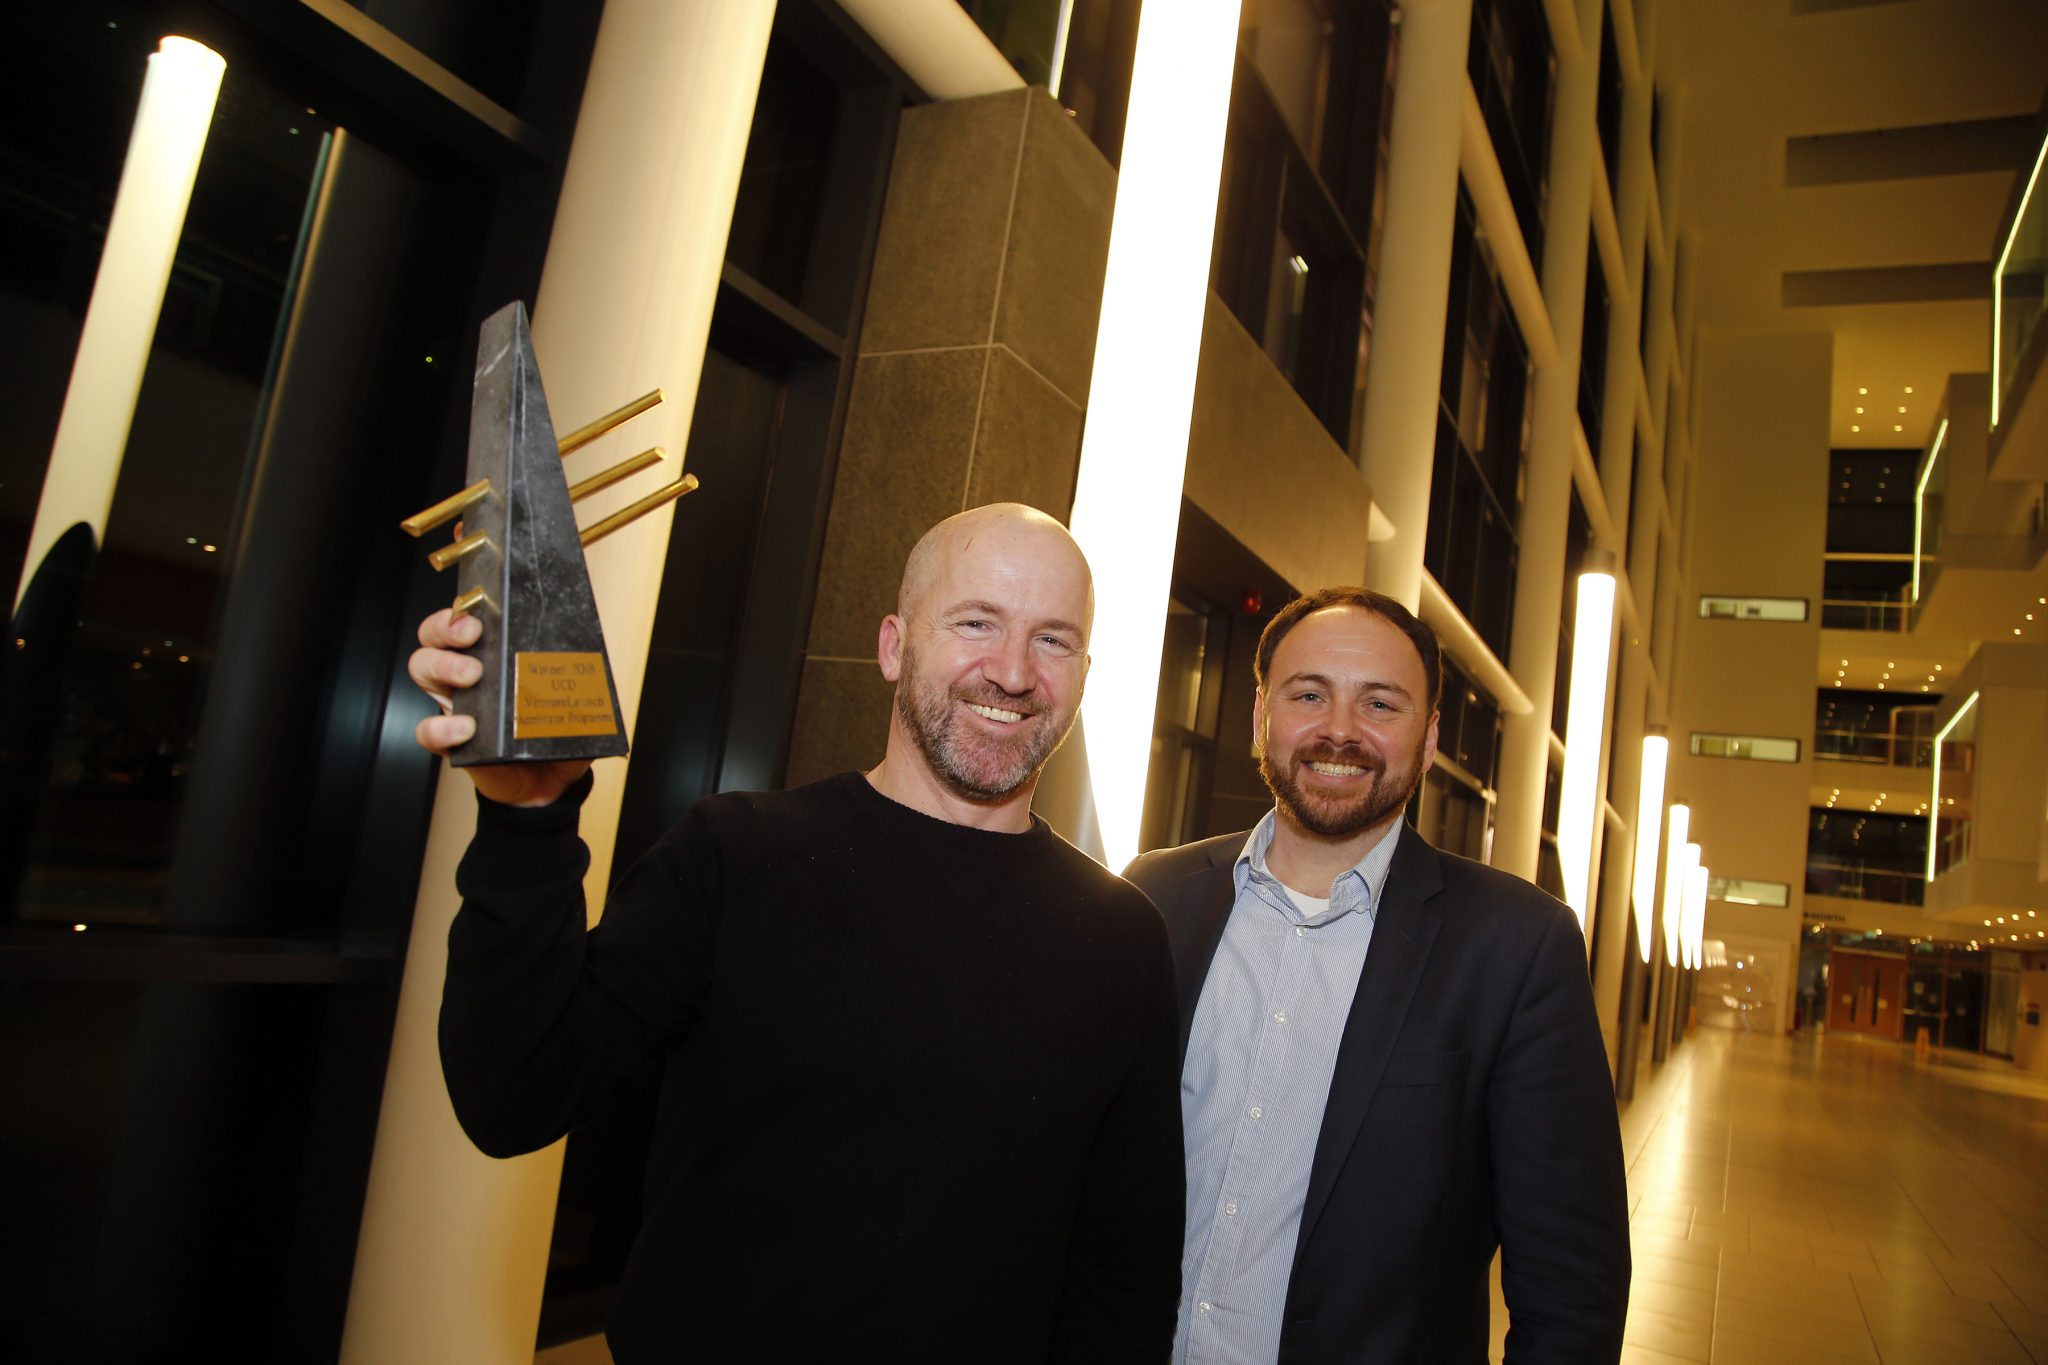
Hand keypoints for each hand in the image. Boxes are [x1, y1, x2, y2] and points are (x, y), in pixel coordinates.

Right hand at [409, 607, 591, 807]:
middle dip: (447, 627)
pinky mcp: (451, 742)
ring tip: (472, 675)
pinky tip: (466, 729)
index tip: (486, 605)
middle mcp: (468, 674)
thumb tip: (597, 662)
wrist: (550, 783)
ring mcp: (456, 705)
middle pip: (434, 635)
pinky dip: (441, 728)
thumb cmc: (558, 733)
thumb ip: (584, 679)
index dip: (468, 605)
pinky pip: (427, 731)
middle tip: (474, 635)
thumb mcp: (576, 699)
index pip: (468, 617)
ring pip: (423, 668)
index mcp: (495, 656)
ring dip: (443, 665)